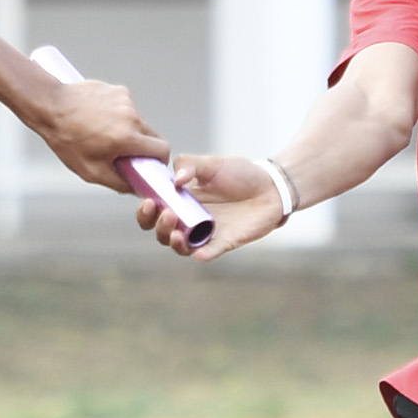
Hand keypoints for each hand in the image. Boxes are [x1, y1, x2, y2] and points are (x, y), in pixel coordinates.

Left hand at [33, 75, 166, 193]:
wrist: (50, 106)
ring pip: (140, 122)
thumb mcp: (90, 171)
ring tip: (106, 134)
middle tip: (124, 153)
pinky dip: (120, 116)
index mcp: (127, 138)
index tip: (149, 165)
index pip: (162, 150)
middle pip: (153, 136)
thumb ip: (119, 183)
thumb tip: (137, 188)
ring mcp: (126, 101)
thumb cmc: (66, 139)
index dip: (159, 160)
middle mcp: (131, 117)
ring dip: (130, 130)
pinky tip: (101, 119)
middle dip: (144, 147)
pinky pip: (128, 108)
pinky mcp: (119, 91)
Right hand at [138, 153, 286, 260]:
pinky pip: (210, 253)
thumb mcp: (211, 163)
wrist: (271, 186)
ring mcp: (206, 233)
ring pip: (181, 247)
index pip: (154, 212)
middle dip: (158, 227)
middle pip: (163, 232)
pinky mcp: (224, 242)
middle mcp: (189, 220)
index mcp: (181, 200)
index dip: (145, 212)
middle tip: (166, 214)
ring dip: (174, 243)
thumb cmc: (240, 173)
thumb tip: (175, 180)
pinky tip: (198, 253)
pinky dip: (203, 254)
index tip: (148, 202)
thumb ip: (189, 165)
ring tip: (177, 233)